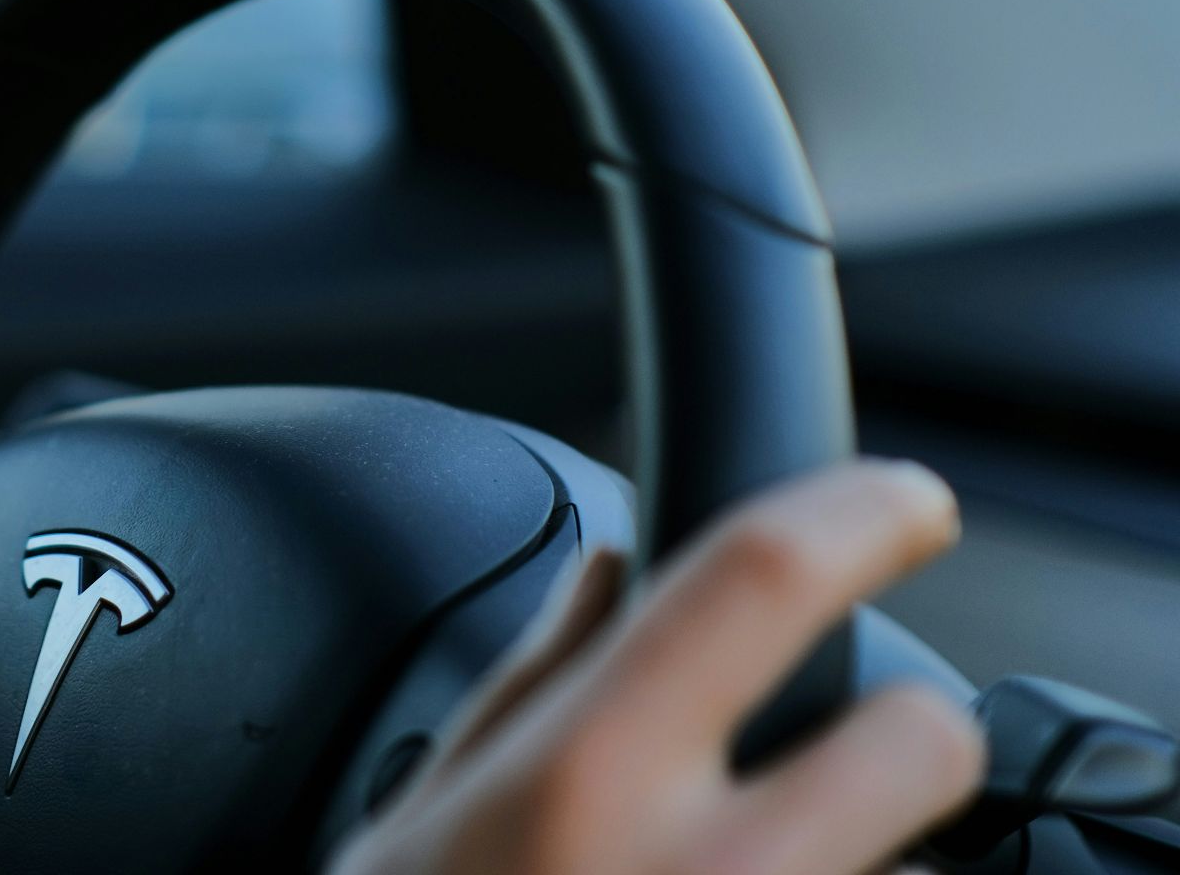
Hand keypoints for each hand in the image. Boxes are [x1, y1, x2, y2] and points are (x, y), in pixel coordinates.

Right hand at [331, 460, 984, 874]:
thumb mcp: (421, 815)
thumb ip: (530, 680)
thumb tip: (606, 569)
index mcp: (584, 782)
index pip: (763, 578)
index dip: (860, 510)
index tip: (903, 503)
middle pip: (920, 740)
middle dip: (904, 727)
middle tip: (837, 745)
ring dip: (866, 859)